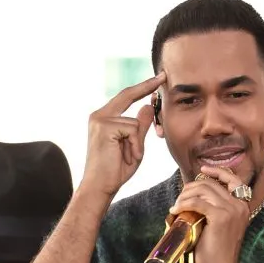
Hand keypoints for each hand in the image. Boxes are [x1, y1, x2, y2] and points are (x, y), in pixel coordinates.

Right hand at [81, 73, 166, 199]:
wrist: (99, 186)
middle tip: (164, 75)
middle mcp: (99, 115)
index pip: (126, 97)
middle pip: (127, 95)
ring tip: (128, 158)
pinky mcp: (104, 126)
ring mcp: (100, 119)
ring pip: (134, 122)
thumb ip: (140, 127)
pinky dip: (134, 146)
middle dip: (147, 86)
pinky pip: (132, 130)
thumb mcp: (134, 146)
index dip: (142, 87)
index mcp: (104, 118)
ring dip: (137, 143)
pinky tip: (126, 157)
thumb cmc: (115, 170)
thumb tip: (147, 107)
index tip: (158, 78)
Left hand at [169, 165, 250, 262]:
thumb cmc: (216, 253)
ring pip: (203, 189)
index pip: (232, 179)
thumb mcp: (218, 226)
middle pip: (211, 183)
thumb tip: (193, 196)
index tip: (202, 171)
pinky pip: (197, 202)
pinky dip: (183, 204)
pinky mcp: (221, 217)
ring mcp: (232, 210)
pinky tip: (176, 211)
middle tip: (179, 200)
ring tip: (177, 206)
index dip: (216, 171)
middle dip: (190, 188)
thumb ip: (213, 209)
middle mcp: (239, 205)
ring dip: (185, 195)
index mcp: (242, 206)